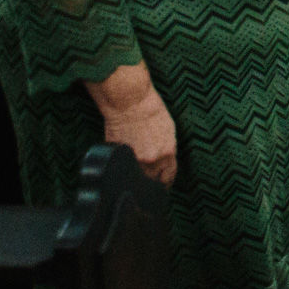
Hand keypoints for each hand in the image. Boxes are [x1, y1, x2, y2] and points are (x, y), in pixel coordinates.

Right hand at [88, 67, 176, 185]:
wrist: (130, 103)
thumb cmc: (150, 110)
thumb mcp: (168, 131)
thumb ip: (166, 149)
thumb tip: (162, 162)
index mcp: (168, 152)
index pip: (169, 176)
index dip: (166, 182)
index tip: (164, 185)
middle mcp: (153, 160)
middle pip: (153, 181)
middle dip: (152, 182)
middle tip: (150, 184)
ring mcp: (134, 160)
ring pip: (138, 177)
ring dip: (138, 177)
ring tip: (137, 176)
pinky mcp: (119, 156)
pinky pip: (123, 168)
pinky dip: (124, 169)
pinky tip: (125, 168)